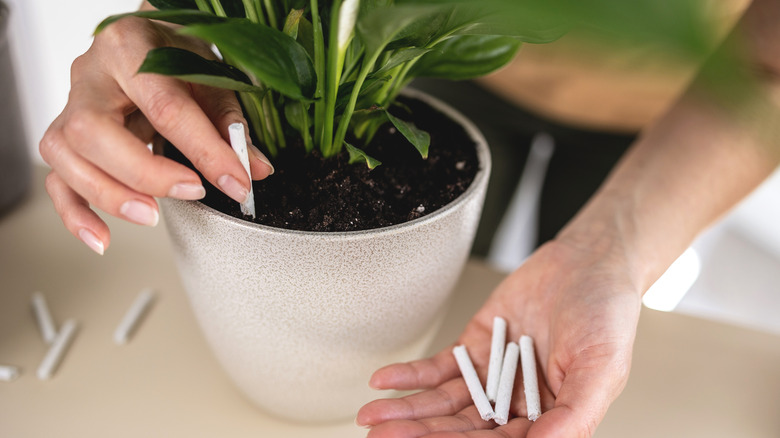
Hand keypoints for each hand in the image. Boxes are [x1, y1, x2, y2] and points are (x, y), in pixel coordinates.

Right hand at [40, 16, 273, 253]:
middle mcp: (90, 74)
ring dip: (108, 194)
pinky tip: (102, 238)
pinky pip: (56, 179)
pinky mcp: (65, 136)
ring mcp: (71, 104)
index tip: (235, 182)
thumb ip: (231, 123)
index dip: (204, 150)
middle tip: (191, 191)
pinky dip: (77, 214)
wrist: (150, 39)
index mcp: (130, 47)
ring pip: (65, 155)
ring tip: (149, 215)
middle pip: (93, 131)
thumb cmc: (177, 52)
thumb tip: (254, 169)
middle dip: (144, 173)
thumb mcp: (211, 75)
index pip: (164, 105)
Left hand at [357, 238, 642, 436]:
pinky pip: (438, 368)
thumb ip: (574, 414)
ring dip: (408, 411)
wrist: (588, 261)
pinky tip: (385, 382)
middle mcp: (516, 406)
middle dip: (423, 434)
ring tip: (373, 417)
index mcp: (549, 420)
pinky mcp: (474, 347)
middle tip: (383, 436)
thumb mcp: (601, 368)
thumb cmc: (606, 314)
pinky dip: (411, 376)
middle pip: (462, 430)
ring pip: (444, 403)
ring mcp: (492, 378)